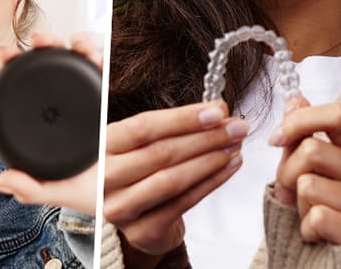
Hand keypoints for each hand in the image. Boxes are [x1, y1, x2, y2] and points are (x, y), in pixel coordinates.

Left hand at [0, 31, 101, 214]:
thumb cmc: (90, 192)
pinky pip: (110, 70)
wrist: (127, 195)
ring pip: (83, 59)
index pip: (26, 85)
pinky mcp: (116, 94)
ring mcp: (93, 95)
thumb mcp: (57, 191)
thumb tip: (1, 181)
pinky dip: (105, 55)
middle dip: (46, 43)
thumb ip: (30, 188)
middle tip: (39, 38)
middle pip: (55, 62)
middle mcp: (68, 102)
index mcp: (48, 119)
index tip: (4, 52)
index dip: (14, 65)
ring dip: (79, 43)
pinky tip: (99, 53)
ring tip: (77, 41)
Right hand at [103, 100, 247, 260]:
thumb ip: (176, 125)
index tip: (217, 111)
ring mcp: (121, 208)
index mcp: (104, 145)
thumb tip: (218, 111)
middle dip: (206, 137)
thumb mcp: (145, 140)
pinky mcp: (141, 231)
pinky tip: (229, 167)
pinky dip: (211, 182)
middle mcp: (106, 178)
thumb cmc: (141, 167)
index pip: (143, 127)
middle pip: (161, 153)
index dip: (183, 118)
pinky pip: (182, 203)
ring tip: (235, 146)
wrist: (132, 214)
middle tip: (236, 127)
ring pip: (172, 180)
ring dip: (210, 160)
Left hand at [271, 99, 340, 246]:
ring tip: (310, 214)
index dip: (300, 121)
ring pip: (309, 185)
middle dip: (287, 173)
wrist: (330, 261)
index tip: (276, 138)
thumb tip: (295, 99)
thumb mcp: (304, 170)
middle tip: (292, 191)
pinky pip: (317, 217)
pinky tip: (318, 234)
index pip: (336, 114)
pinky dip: (306, 228)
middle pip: (311, 150)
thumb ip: (301, 135)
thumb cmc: (318, 210)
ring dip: (297, 205)